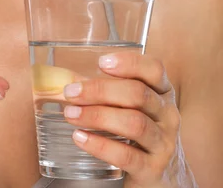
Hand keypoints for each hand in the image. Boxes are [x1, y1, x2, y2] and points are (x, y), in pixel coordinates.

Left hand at [62, 52, 193, 187]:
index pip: (154, 69)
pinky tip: (80, 138)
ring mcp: (163, 144)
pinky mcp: (153, 170)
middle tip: (71, 92)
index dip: (129, 63)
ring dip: (97, 116)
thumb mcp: (136, 108)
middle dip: (100, 90)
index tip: (101, 62)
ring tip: (71, 114)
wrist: (165, 179)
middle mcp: (168, 115)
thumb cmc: (142, 134)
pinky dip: (100, 145)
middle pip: (139, 94)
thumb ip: (111, 92)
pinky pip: (126, 156)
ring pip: (134, 123)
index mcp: (163, 93)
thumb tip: (70, 81)